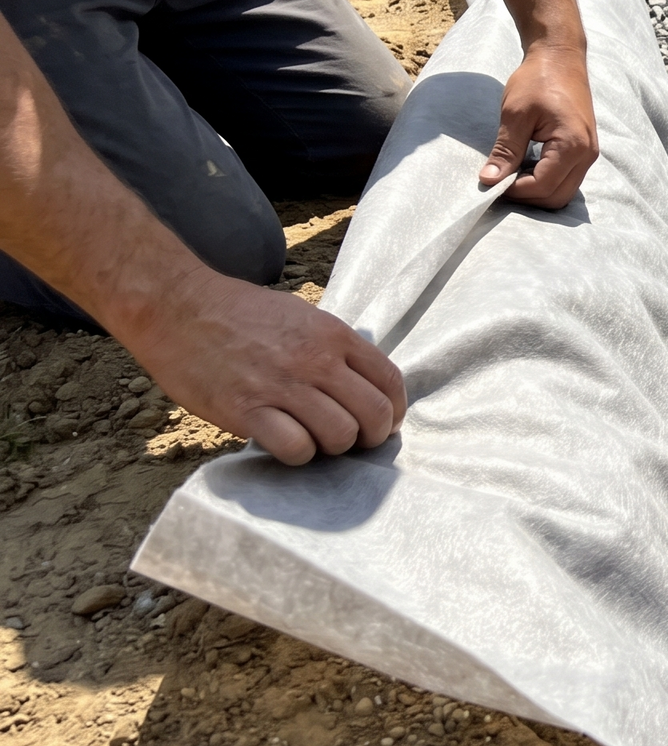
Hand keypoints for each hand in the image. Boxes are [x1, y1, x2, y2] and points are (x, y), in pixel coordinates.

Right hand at [125, 271, 407, 464]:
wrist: (179, 308)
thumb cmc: (241, 315)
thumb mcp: (303, 317)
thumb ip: (335, 348)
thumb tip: (364, 383)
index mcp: (334, 334)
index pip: (390, 381)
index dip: (393, 410)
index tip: (383, 423)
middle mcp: (316, 359)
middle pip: (374, 414)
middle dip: (371, 437)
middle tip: (352, 441)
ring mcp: (282, 385)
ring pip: (340, 435)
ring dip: (332, 448)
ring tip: (315, 441)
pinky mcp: (246, 409)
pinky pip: (295, 448)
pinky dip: (298, 455)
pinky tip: (284, 443)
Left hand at [479, 43, 598, 207]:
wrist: (560, 57)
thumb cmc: (537, 79)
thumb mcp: (515, 114)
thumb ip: (505, 151)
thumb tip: (489, 181)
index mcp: (572, 145)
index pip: (542, 186)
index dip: (514, 190)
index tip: (490, 181)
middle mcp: (587, 154)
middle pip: (556, 198)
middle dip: (527, 197)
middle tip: (499, 182)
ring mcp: (589, 154)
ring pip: (563, 193)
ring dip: (537, 191)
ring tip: (512, 175)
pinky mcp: (585, 151)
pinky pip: (567, 180)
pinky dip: (546, 182)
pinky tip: (526, 167)